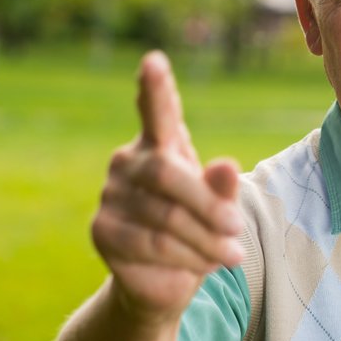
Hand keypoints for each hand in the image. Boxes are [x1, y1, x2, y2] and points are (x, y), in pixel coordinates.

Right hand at [91, 51, 243, 324]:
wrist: (166, 281)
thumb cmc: (198, 230)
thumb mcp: (220, 207)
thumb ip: (222, 188)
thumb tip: (227, 165)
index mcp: (160, 144)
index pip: (156, 110)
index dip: (155, 87)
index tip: (154, 60)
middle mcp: (129, 162)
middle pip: (167, 175)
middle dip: (208, 206)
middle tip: (237, 230)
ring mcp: (111, 195)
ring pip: (166, 217)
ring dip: (206, 241)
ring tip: (232, 255)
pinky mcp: (103, 230)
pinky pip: (152, 244)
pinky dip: (187, 257)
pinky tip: (202, 265)